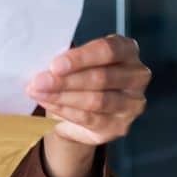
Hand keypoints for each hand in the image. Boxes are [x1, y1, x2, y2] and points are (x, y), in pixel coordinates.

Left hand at [26, 33, 150, 148]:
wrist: (80, 110)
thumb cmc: (79, 75)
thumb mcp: (74, 61)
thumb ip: (66, 59)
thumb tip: (44, 65)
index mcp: (127, 50)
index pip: (108, 51)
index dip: (81, 58)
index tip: (54, 65)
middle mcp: (137, 76)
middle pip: (102, 77)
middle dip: (66, 80)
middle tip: (39, 81)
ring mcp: (133, 103)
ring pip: (96, 100)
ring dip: (62, 97)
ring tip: (39, 93)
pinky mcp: (121, 125)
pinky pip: (90, 119)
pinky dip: (66, 111)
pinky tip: (49, 105)